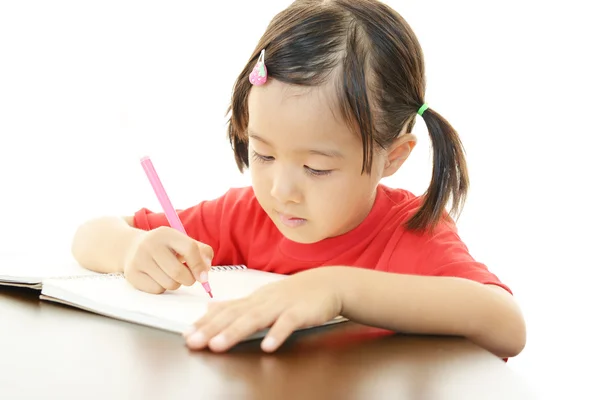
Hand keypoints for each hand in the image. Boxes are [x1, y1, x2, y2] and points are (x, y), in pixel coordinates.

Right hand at [123, 226, 213, 293]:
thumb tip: (205, 271)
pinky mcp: (132, 274)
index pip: (189, 249)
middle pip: (178, 271)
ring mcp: (139, 259)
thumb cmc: (166, 247)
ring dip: (176, 284)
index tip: (204, 276)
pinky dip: (162, 287)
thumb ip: (201, 252)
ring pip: (169, 283)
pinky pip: (157, 290)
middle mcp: (150, 244)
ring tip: (171, 275)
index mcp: (166, 233)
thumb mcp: (182, 242)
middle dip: (189, 279)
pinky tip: (158, 278)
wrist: (131, 247)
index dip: (199, 265)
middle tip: (189, 278)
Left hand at [184, 268, 342, 351]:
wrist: (327, 284)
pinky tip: (268, 346)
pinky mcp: (301, 312)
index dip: (205, 322)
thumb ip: (236, 305)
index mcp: (253, 300)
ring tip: (218, 345)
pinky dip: (277, 333)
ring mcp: (282, 306)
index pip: (225, 310)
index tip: (187, 334)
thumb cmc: (293, 294)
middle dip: (212, 329)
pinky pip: (288, 323)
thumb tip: (209, 308)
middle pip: (234, 315)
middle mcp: (263, 301)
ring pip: (256, 319)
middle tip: (193, 341)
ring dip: (235, 332)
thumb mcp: (262, 298)